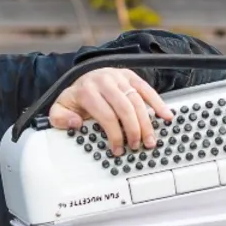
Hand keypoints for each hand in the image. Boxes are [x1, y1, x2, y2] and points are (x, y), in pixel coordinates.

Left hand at [48, 67, 172, 155]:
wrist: (83, 78)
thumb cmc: (76, 98)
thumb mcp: (60, 108)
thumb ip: (60, 118)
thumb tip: (75, 123)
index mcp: (87, 91)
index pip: (106, 115)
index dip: (114, 134)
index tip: (118, 149)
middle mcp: (104, 81)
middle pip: (125, 108)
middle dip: (133, 130)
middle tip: (137, 146)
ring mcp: (119, 77)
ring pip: (137, 100)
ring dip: (147, 122)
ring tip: (150, 139)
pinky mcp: (130, 76)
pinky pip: (147, 89)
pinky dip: (158, 103)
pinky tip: (166, 116)